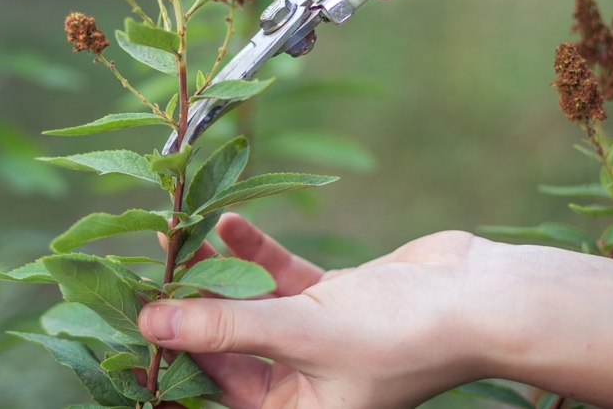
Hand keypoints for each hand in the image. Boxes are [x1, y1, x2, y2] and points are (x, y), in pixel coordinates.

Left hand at [141, 215, 496, 407]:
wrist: (484, 298)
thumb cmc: (403, 334)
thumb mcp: (302, 333)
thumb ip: (224, 329)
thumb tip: (151, 327)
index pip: (210, 389)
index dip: (169, 354)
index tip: (127, 312)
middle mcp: (300, 386)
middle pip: (223, 345)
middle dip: (187, 303)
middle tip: (148, 261)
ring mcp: (315, 340)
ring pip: (246, 306)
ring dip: (216, 272)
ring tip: (177, 232)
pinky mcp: (331, 301)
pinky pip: (278, 279)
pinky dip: (255, 253)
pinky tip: (227, 223)